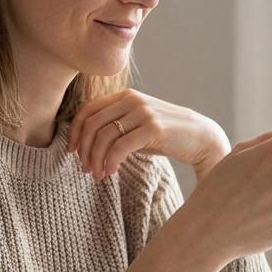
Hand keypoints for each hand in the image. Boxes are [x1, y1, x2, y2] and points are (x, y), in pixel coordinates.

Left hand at [67, 89, 231, 181]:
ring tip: (97, 175)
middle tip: (85, 169)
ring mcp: (143, 112)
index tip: (72, 151)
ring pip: (104, 136)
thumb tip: (84, 142)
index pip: (88, 109)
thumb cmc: (163, 135)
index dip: (75, 131)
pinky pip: (121, 147)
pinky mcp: (153, 128)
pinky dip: (111, 162)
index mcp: (124, 96)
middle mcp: (132, 100)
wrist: (199, 137)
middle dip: (84, 149)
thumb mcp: (135, 125)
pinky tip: (111, 171)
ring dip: (96, 159)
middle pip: (93, 124)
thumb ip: (114, 125)